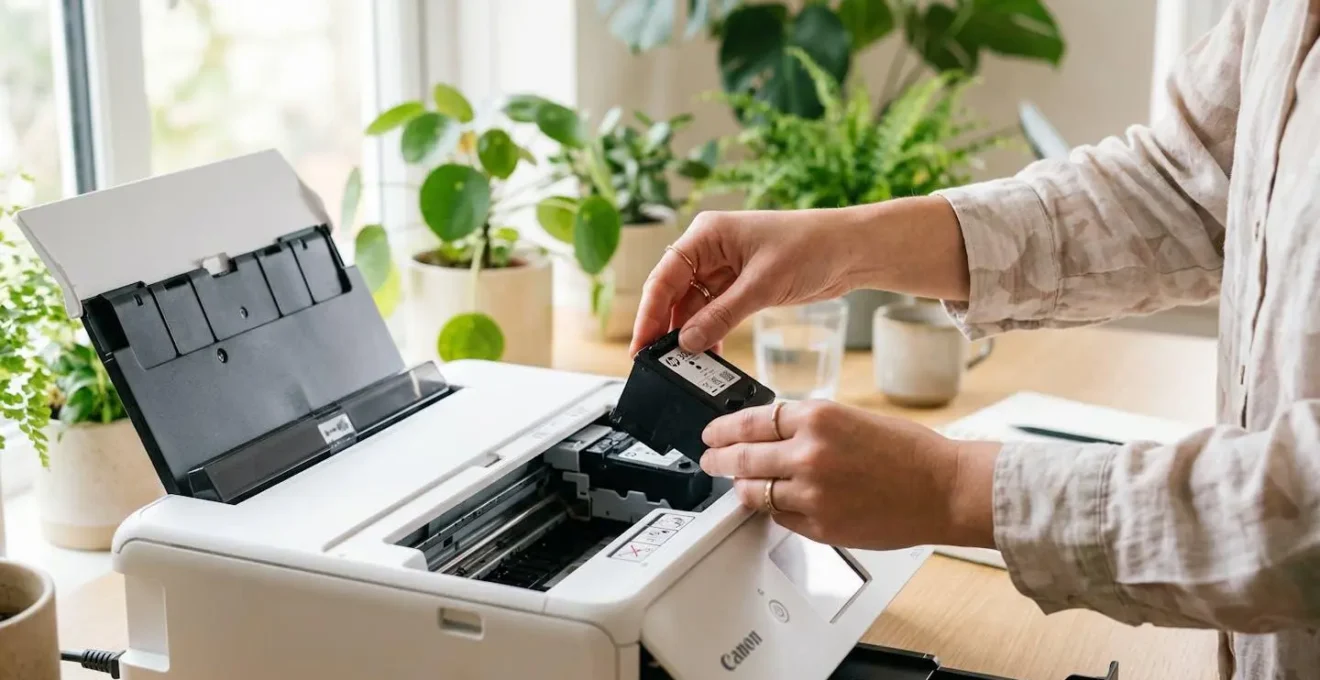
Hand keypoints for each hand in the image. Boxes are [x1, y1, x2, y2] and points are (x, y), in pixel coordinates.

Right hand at [629, 209, 861, 355]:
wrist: (851, 249)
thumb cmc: (812, 246)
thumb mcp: (763, 284)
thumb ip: (722, 314)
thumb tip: (688, 342)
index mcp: (707, 234)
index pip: (664, 277)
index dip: (649, 313)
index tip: (641, 344)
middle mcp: (709, 250)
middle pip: (673, 294)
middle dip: (666, 328)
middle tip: (656, 362)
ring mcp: (724, 269)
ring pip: (693, 308)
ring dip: (689, 335)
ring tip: (683, 366)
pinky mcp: (739, 286)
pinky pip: (714, 314)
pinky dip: (710, 333)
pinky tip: (707, 355)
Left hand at [700, 400, 999, 549]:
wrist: (944, 489)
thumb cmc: (908, 453)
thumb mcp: (850, 418)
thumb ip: (807, 426)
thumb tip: (769, 434)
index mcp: (817, 417)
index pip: (750, 421)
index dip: (723, 429)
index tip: (712, 433)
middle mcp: (809, 453)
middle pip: (742, 457)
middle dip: (718, 459)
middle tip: (710, 459)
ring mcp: (811, 493)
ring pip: (755, 491)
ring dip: (742, 487)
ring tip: (737, 484)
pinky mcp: (819, 525)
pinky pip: (780, 517)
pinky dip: (773, 510)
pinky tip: (775, 504)